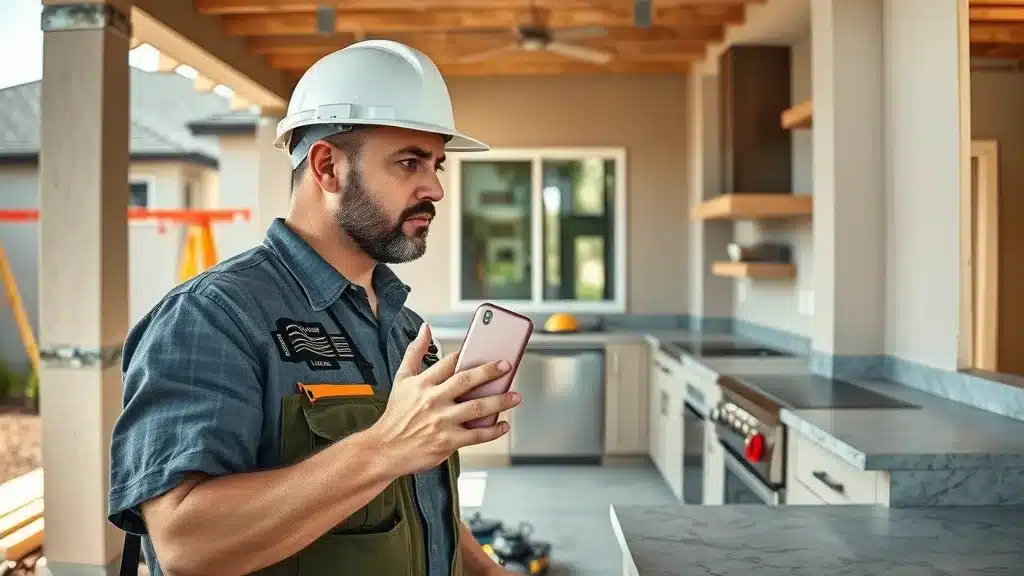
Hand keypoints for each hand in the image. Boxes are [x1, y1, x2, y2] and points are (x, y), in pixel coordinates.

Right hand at [370, 323, 520, 476]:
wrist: (385, 449)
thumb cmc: (396, 415)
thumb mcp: (401, 378)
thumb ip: (414, 351)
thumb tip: (425, 328)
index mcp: (422, 383)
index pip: (449, 363)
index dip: (467, 356)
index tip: (483, 350)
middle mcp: (433, 400)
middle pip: (467, 381)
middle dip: (490, 371)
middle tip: (507, 366)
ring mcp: (442, 421)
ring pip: (477, 407)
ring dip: (500, 401)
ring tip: (515, 396)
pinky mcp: (448, 441)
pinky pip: (476, 434)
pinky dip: (493, 430)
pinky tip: (503, 425)